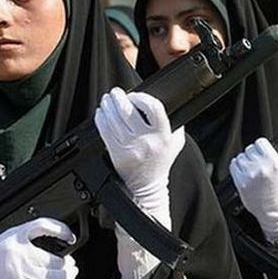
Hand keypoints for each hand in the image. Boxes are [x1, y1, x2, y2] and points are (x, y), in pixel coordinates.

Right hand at [0, 218, 77, 278]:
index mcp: (16, 235)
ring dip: (64, 277)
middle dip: (67, 263)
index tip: (70, 237)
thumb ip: (26, 243)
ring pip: (51, 274)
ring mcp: (17, 268)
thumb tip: (53, 250)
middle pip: (53, 257)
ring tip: (68, 276)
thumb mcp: (6, 241)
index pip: (43, 225)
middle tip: (71, 265)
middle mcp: (18, 250)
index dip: (61, 229)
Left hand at [95, 87, 184, 229]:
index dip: (142, 97)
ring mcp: (130, 147)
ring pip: (114, 119)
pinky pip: (104, 130)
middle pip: (128, 110)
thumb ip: (173, 123)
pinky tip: (101, 113)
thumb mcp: (176, 141)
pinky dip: (101, 118)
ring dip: (108, 105)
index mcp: (164, 136)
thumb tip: (162, 102)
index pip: (153, 107)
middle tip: (117, 93)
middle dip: (119, 97)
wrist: (148, 185)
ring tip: (107, 100)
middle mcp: (147, 141)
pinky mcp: (117, 153)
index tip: (135, 95)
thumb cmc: (161, 161)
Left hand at [229, 138, 277, 243]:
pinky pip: (233, 165)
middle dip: (254, 154)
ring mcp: (249, 175)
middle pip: (250, 149)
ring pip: (241, 157)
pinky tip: (243, 171)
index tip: (263, 151)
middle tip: (258, 162)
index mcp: (275, 163)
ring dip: (245, 161)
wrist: (274, 212)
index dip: (261, 146)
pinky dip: (237, 167)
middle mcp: (261, 167)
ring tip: (251, 168)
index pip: (261, 142)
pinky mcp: (240, 182)